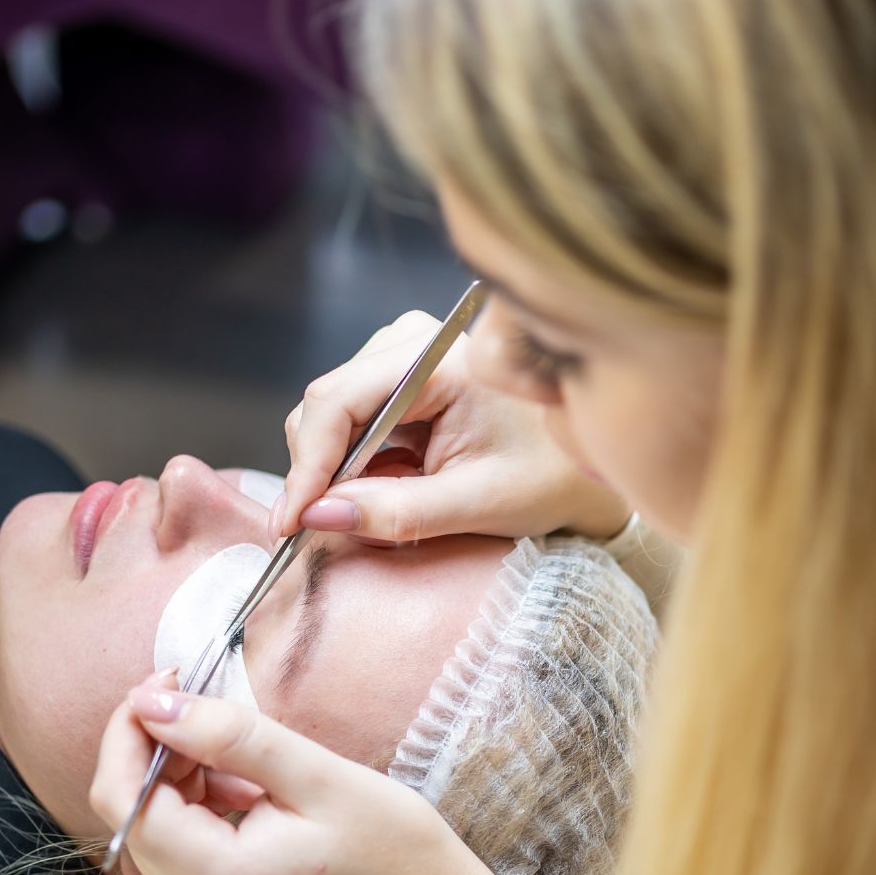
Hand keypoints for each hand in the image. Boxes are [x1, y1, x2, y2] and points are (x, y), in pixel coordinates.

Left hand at [92, 676, 586, 874]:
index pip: (125, 798)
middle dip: (154, 749)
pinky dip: (194, 809)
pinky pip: (177, 855)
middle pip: (130, 815)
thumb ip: (229, 736)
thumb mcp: (318, 774)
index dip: (130, 731)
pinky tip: (242, 789)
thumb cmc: (393, 849)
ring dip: (175, 778)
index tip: (168, 682)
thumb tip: (155, 705)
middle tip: (205, 701)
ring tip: (239, 753)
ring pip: (150, 832)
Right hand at [277, 310, 628, 544]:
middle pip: (325, 409)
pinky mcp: (403, 381)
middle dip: (319, 475)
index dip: (305, 467)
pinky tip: (384, 496)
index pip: (336, 403)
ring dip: (338, 475)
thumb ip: (396, 513)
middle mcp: (412, 342)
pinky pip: (354, 427)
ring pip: (332, 421)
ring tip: (375, 516)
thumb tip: (318, 517)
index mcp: (437, 360)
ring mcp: (404, 357)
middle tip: (326, 532)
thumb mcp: (476, 506)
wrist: (585, 467)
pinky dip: (356, 469)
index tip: (290, 523)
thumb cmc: (550, 478)